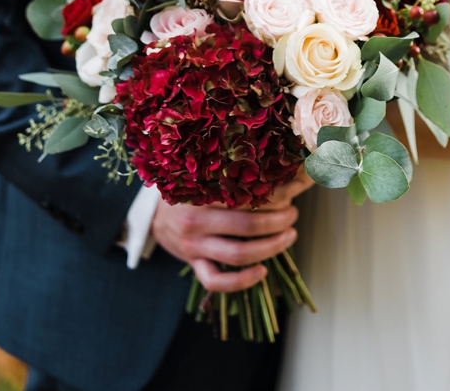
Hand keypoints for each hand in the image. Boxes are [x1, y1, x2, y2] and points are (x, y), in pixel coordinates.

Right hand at [152, 171, 314, 292]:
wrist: (155, 216)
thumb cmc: (191, 192)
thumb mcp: (209, 177)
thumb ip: (242, 175)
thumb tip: (293, 168)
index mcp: (202, 193)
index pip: (247, 195)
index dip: (278, 194)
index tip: (295, 189)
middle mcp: (197, 221)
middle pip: (248, 225)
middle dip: (279, 221)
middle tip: (293, 214)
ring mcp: (194, 246)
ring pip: (238, 254)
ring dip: (271, 247)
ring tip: (289, 236)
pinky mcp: (194, 264)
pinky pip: (216, 281)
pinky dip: (241, 281)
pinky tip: (262, 271)